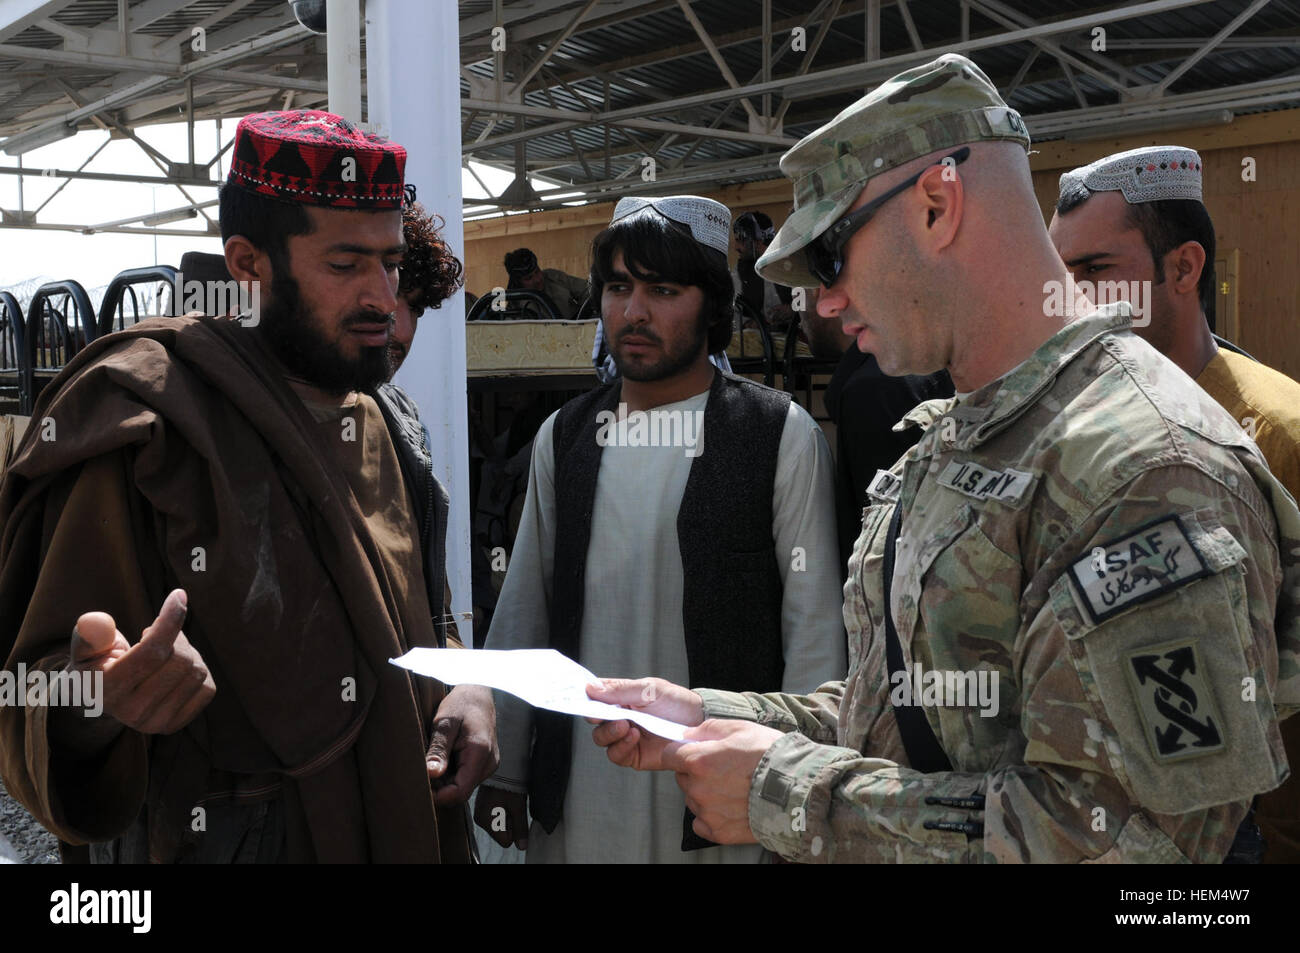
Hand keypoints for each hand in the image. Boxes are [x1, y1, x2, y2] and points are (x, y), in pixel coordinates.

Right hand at [60, 589, 214, 744]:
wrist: (101, 700)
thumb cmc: (96, 664)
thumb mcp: (85, 647)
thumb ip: (90, 633)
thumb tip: (97, 622)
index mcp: (107, 690)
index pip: (151, 652)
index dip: (170, 620)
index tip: (179, 595)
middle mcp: (133, 713)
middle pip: (180, 660)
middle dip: (175, 636)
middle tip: (156, 633)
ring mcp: (157, 723)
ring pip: (197, 672)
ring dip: (187, 652)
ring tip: (164, 651)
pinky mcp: (177, 724)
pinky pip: (207, 687)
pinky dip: (197, 670)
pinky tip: (174, 669)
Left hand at [427, 684, 497, 805]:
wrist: (478, 694)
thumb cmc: (460, 704)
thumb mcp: (444, 723)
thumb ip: (438, 750)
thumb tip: (431, 775)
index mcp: (480, 753)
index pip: (460, 792)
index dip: (438, 796)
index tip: (420, 786)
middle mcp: (488, 764)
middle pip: (460, 792)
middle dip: (438, 788)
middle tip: (420, 771)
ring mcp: (488, 765)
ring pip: (462, 787)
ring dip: (444, 780)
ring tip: (431, 760)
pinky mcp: (484, 764)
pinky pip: (465, 778)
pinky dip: (450, 774)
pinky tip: (441, 758)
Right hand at [473, 785, 528, 849]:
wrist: (504, 766)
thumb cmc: (510, 784)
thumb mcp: (518, 806)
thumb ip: (520, 828)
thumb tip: (522, 846)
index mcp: (485, 821)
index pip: (505, 840)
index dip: (514, 829)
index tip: (514, 812)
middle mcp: (480, 819)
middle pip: (502, 833)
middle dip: (510, 822)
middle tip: (512, 804)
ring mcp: (481, 812)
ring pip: (501, 825)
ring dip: (508, 816)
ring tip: (508, 800)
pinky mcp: (484, 806)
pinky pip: (497, 816)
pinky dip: (504, 810)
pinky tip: (505, 798)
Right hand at [588, 677, 703, 770]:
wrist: (699, 724)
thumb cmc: (677, 702)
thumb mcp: (649, 689)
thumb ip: (620, 690)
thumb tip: (591, 688)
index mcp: (621, 697)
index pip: (596, 696)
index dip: (585, 697)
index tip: (581, 698)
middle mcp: (620, 717)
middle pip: (593, 720)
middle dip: (597, 719)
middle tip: (607, 715)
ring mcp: (626, 736)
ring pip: (601, 739)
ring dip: (609, 733)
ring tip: (627, 726)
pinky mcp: (634, 755)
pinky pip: (616, 755)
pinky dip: (621, 746)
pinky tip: (634, 737)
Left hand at [662, 719, 784, 844]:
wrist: (798, 790)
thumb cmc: (771, 756)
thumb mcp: (740, 728)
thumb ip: (708, 729)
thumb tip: (688, 734)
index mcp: (699, 761)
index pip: (669, 755)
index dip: (680, 751)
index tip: (692, 752)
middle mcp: (698, 788)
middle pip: (683, 777)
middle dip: (697, 772)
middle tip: (725, 769)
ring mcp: (707, 813)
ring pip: (694, 799)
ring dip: (706, 793)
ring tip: (735, 787)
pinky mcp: (718, 832)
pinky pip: (702, 822)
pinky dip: (712, 815)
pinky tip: (733, 805)